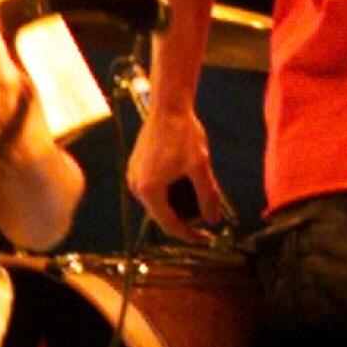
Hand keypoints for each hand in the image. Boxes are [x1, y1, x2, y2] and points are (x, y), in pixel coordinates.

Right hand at [127, 103, 228, 240]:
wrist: (168, 107)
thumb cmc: (183, 134)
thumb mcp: (200, 166)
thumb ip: (208, 196)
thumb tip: (213, 221)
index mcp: (149, 190)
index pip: (169, 225)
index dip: (190, 235)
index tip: (207, 239)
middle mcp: (135, 187)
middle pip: (162, 216)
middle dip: (185, 220)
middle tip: (207, 218)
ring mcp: (133, 177)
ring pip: (158, 203)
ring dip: (177, 206)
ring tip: (198, 200)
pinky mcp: (136, 168)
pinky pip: (153, 190)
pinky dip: (169, 194)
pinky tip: (186, 186)